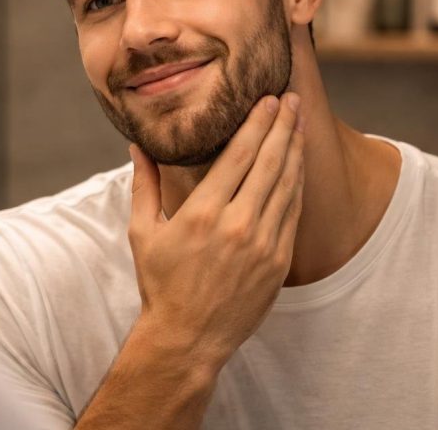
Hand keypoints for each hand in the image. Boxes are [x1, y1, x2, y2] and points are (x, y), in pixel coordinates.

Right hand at [127, 93, 304, 370]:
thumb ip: (144, 184)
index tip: (269, 100)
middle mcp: (236, 224)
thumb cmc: (161, 283)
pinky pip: (293, 213)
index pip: (239, 154)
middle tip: (292, 99)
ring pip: (286, 185)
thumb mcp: (143, 232)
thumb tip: (138, 144)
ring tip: (299, 124)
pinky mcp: (278, 262)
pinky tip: (298, 166)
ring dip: (295, 150)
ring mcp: (262, 244)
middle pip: (269, 162)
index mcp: (202, 212)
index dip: (258, 123)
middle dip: (283, 126)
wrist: (188, 337)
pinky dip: (297, 185)